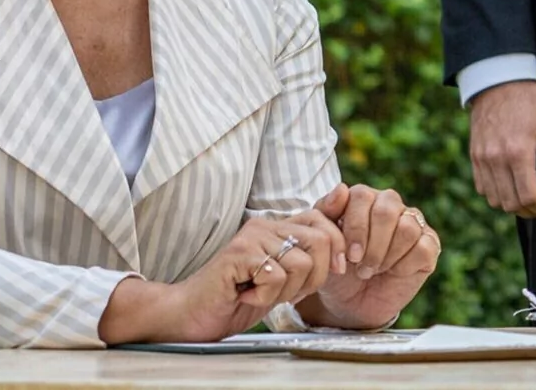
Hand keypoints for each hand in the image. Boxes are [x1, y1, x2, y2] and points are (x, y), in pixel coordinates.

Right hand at [100, 210, 344, 343]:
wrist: (192, 315)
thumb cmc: (238, 298)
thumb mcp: (284, 279)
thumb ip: (309, 255)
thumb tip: (343, 224)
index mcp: (278, 227)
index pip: (324, 220)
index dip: (337, 248)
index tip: (332, 272)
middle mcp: (265, 225)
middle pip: (321, 240)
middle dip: (316, 276)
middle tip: (290, 293)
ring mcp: (251, 238)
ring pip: (301, 263)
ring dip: (287, 291)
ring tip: (262, 294)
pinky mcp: (238, 255)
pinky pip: (277, 276)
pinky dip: (267, 296)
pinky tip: (247, 297)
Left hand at [303, 183, 440, 328]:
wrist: (350, 303)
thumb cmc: (337, 269)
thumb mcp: (323, 244)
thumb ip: (324, 213)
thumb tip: (341, 189)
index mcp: (363, 198)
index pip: (362, 196)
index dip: (356, 227)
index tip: (350, 256)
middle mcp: (390, 205)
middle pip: (387, 211)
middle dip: (372, 245)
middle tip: (361, 267)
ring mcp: (412, 223)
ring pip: (407, 228)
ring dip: (387, 256)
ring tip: (374, 270)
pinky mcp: (429, 244)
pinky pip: (423, 247)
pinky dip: (405, 265)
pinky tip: (394, 273)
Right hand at [467, 80, 535, 217]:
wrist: (499, 80)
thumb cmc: (530, 101)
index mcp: (518, 152)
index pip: (529, 197)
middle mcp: (496, 159)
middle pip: (512, 204)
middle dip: (532, 211)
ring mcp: (482, 158)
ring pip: (495, 200)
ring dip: (514, 205)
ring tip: (531, 196)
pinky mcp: (474, 156)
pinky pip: (482, 188)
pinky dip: (498, 194)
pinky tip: (513, 185)